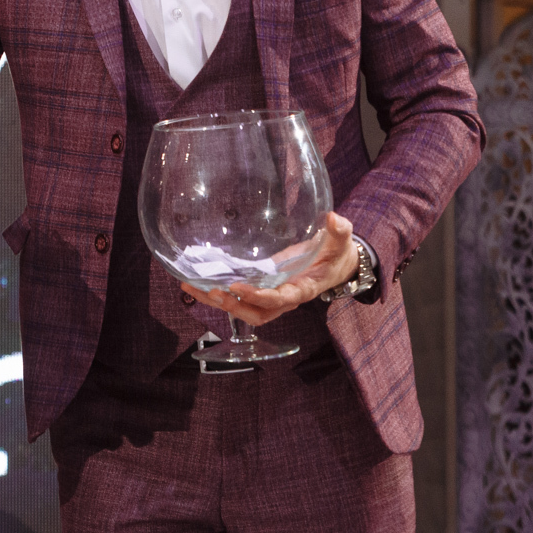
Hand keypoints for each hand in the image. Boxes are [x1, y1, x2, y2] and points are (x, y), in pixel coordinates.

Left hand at [184, 211, 360, 326]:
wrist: (336, 265)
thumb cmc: (336, 254)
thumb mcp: (340, 242)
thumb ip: (339, 231)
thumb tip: (333, 218)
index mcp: (303, 289)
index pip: (279, 300)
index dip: (259, 297)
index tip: (237, 287)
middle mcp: (284, 299)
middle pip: (256, 314)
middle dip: (233, 306)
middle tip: (212, 291)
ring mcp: (270, 296)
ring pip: (243, 309)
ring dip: (218, 302)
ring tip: (192, 288)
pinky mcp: (260, 288)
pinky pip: (237, 298)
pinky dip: (217, 293)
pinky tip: (195, 282)